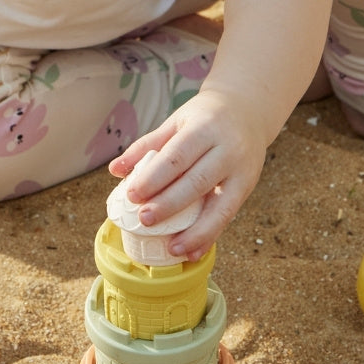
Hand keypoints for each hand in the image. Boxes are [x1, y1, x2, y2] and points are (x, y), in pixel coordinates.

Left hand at [108, 87, 268, 259]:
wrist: (248, 110)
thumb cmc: (204, 118)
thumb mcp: (175, 123)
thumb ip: (146, 146)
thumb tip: (115, 170)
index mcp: (204, 129)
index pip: (176, 157)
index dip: (154, 178)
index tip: (132, 196)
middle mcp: (227, 149)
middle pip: (197, 181)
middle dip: (170, 204)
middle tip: (144, 220)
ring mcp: (242, 170)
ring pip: (220, 205)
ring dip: (195, 231)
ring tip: (172, 249)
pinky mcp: (248, 186)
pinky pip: (228, 216)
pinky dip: (210, 236)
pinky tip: (193, 253)